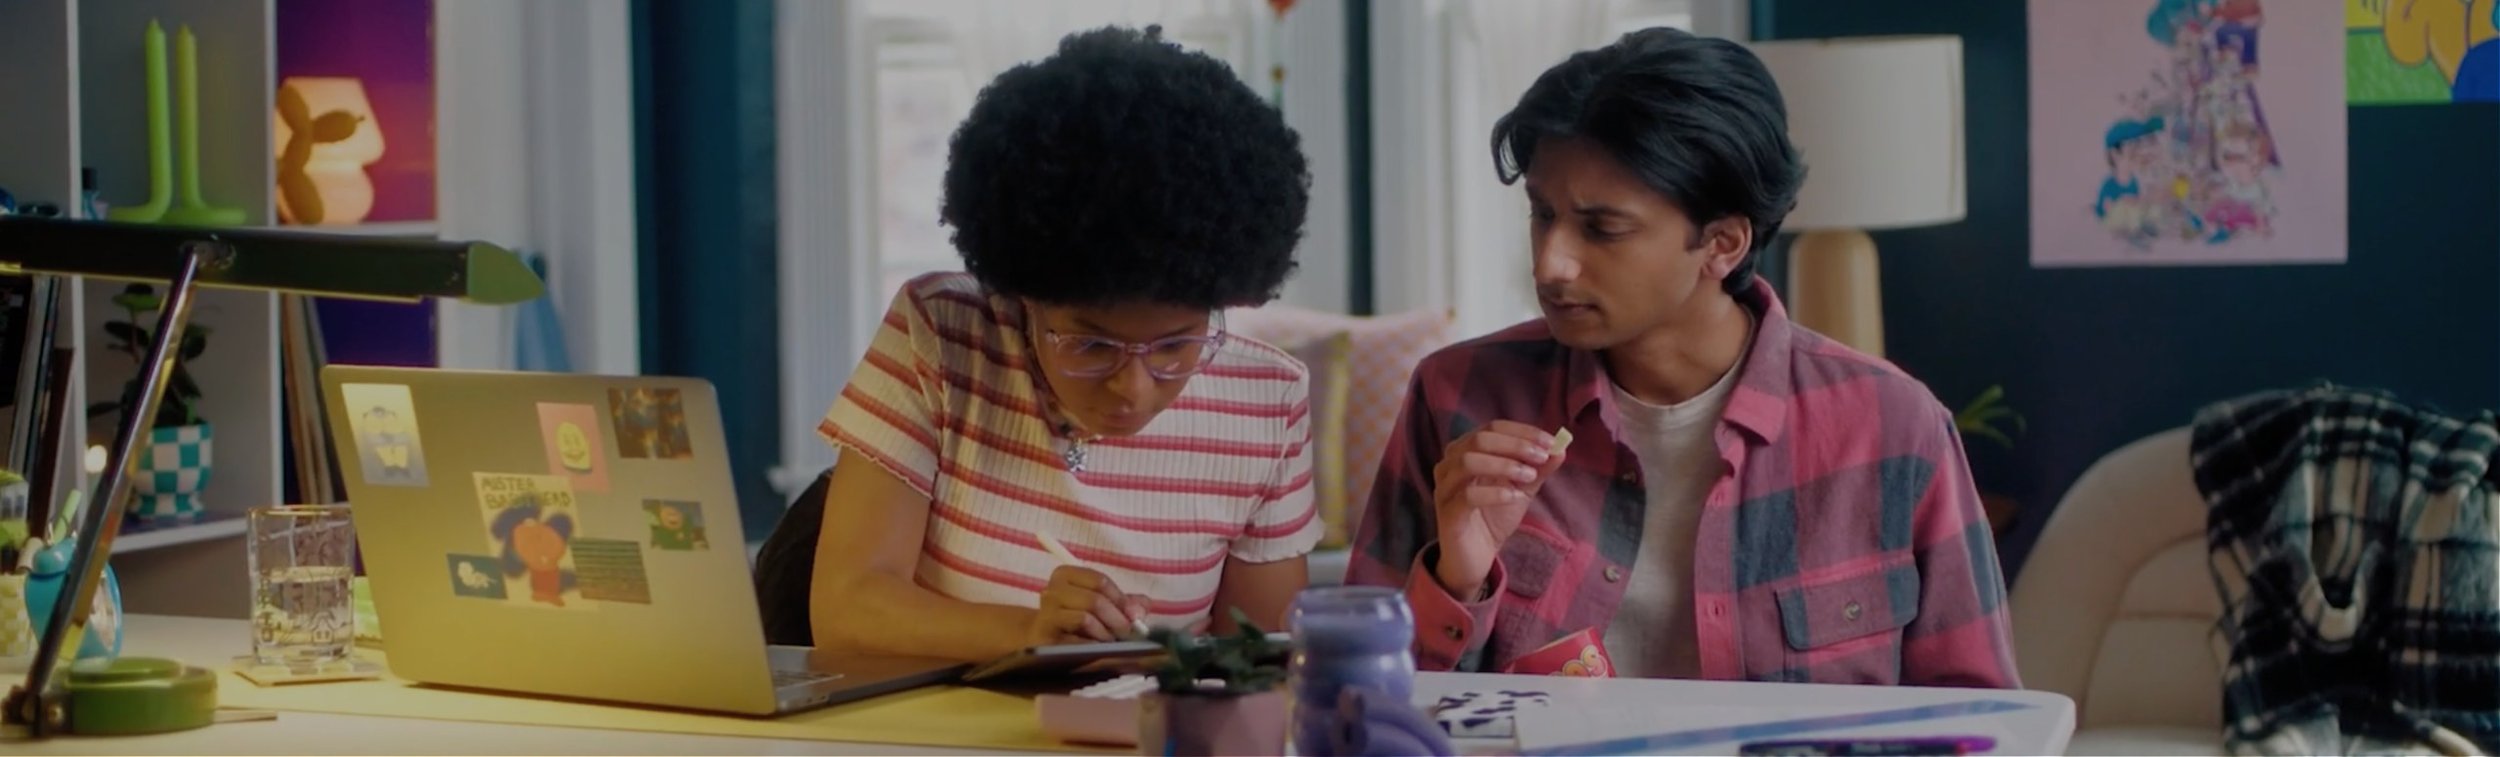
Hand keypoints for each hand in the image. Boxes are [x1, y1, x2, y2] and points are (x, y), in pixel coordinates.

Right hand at [1028, 565, 1148, 645]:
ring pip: (1085, 618)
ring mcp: (1045, 614)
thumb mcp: (1099, 604)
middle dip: (1118, 619)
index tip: (1135, 614)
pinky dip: (1093, 646)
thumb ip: (1123, 602)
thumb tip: (1145, 606)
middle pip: (1095, 600)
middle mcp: (1052, 590)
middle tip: (1129, 633)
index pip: (1100, 581)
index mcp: (1065, 575)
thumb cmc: (1074, 618)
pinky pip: (1075, 641)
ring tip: (1112, 642)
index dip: (1121, 599)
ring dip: (1106, 634)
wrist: (1041, 638)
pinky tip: (1100, 650)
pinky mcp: (1045, 637)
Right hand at [1430, 421, 1565, 598]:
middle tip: (1542, 457)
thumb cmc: (1494, 517)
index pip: (1492, 428)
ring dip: (1504, 465)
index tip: (1550, 442)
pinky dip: (1494, 493)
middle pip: (1479, 439)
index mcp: (1466, 451)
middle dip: (1515, 445)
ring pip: (1468, 462)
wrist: (1476, 556)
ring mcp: (1445, 488)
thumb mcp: (1521, 489)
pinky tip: (1514, 497)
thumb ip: (1538, 470)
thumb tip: (1560, 449)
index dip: (1522, 432)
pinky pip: (1467, 496)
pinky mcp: (1447, 514)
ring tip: (1529, 476)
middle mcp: (1449, 465)